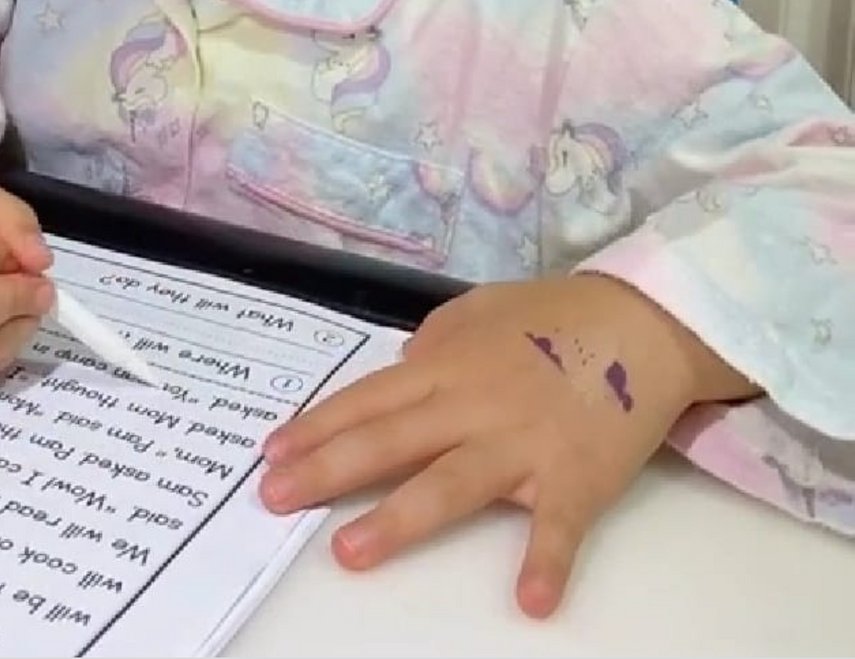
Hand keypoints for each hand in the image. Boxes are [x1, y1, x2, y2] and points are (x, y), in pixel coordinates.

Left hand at [259, 275, 756, 617]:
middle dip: (326, 470)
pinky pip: (559, 527)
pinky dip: (547, 562)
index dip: (316, 426)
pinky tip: (530, 600)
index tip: (271, 453)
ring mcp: (522, 444)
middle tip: (274, 498)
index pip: (366, 399)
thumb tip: (397, 372)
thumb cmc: (552, 317)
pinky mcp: (577, 477)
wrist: (641, 322)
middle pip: (389, 440)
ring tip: (350, 552)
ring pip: (450, 484)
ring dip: (399, 519)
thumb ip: (433, 343)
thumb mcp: (477, 312)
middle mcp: (472, 405)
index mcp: (446, 366)